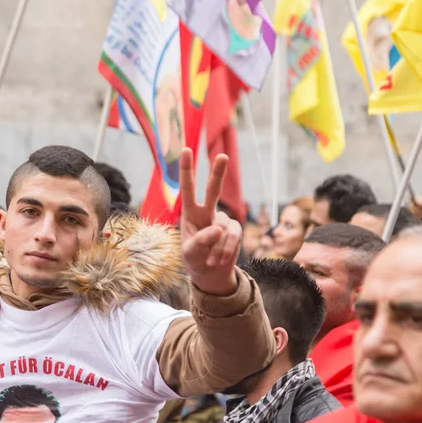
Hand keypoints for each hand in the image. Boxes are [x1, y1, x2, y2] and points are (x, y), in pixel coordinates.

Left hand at [180, 148, 241, 294]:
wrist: (210, 273)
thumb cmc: (195, 259)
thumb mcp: (190, 253)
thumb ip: (200, 241)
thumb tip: (218, 228)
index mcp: (190, 213)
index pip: (188, 189)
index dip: (186, 169)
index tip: (186, 149)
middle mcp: (207, 212)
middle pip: (213, 190)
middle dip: (218, 173)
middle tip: (222, 156)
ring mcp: (222, 220)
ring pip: (223, 228)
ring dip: (217, 248)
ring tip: (210, 260)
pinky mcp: (235, 229)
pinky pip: (233, 237)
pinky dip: (226, 250)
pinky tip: (220, 259)